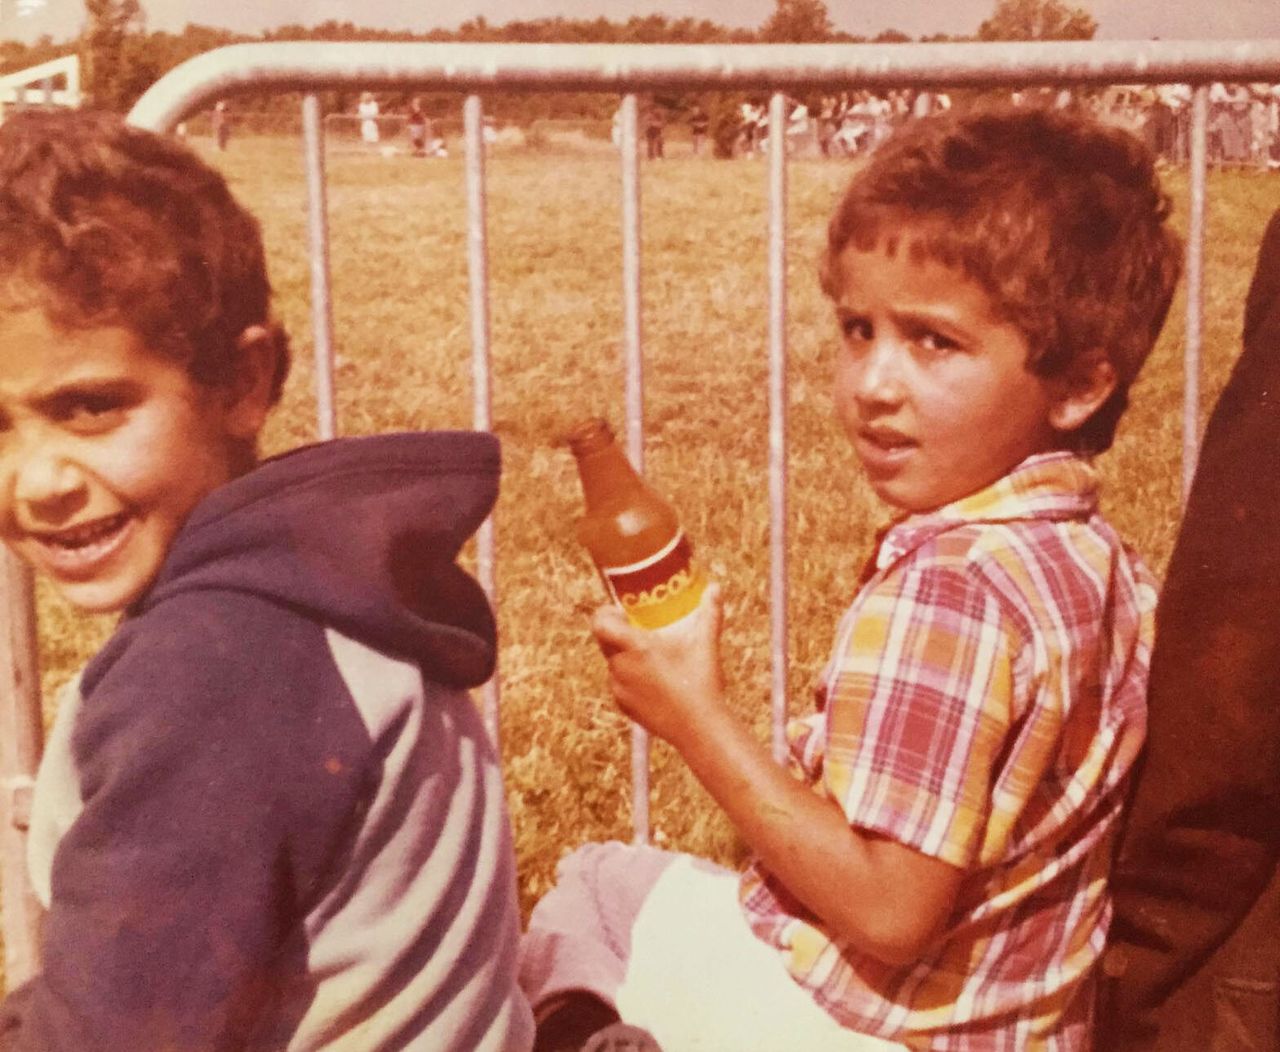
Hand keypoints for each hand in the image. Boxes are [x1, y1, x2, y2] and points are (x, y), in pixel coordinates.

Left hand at [589, 584, 725, 747]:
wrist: (699, 728)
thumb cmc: (702, 682)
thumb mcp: (706, 644)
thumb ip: (710, 612)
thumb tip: (716, 587)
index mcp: (635, 648)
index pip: (600, 623)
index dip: (606, 614)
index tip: (623, 613)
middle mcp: (621, 667)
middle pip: (605, 641)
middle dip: (619, 633)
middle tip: (641, 630)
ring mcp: (620, 689)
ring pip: (613, 663)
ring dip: (625, 656)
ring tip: (652, 657)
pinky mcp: (624, 706)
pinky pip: (619, 684)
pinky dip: (630, 678)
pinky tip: (654, 681)